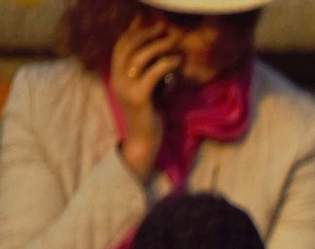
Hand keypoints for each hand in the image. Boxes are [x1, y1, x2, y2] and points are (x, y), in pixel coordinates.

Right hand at [108, 16, 181, 179]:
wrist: (143, 142)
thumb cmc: (148, 116)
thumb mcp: (148, 91)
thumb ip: (150, 75)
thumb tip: (164, 58)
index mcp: (116, 77)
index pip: (120, 47)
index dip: (132, 32)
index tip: (145, 21)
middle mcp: (117, 80)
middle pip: (128, 47)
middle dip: (146, 33)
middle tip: (162, 27)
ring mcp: (126, 88)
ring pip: (140, 57)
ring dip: (158, 46)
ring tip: (173, 41)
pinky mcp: (139, 97)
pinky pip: (153, 74)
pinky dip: (166, 64)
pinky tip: (177, 61)